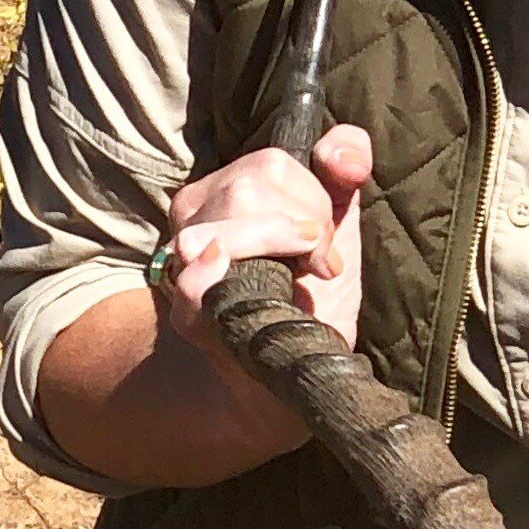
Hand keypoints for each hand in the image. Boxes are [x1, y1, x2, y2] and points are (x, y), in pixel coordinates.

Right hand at [154, 125, 373, 361]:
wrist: (293, 371)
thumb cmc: (311, 296)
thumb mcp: (336, 225)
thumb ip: (343, 169)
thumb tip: (346, 157)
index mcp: (225, 191)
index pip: (271, 164)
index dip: (312, 199)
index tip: (321, 242)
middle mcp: (194, 218)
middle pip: (248, 189)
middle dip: (301, 228)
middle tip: (310, 266)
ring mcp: (182, 262)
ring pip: (224, 227)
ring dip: (278, 253)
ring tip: (292, 281)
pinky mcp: (186, 312)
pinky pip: (195, 280)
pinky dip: (225, 278)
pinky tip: (249, 288)